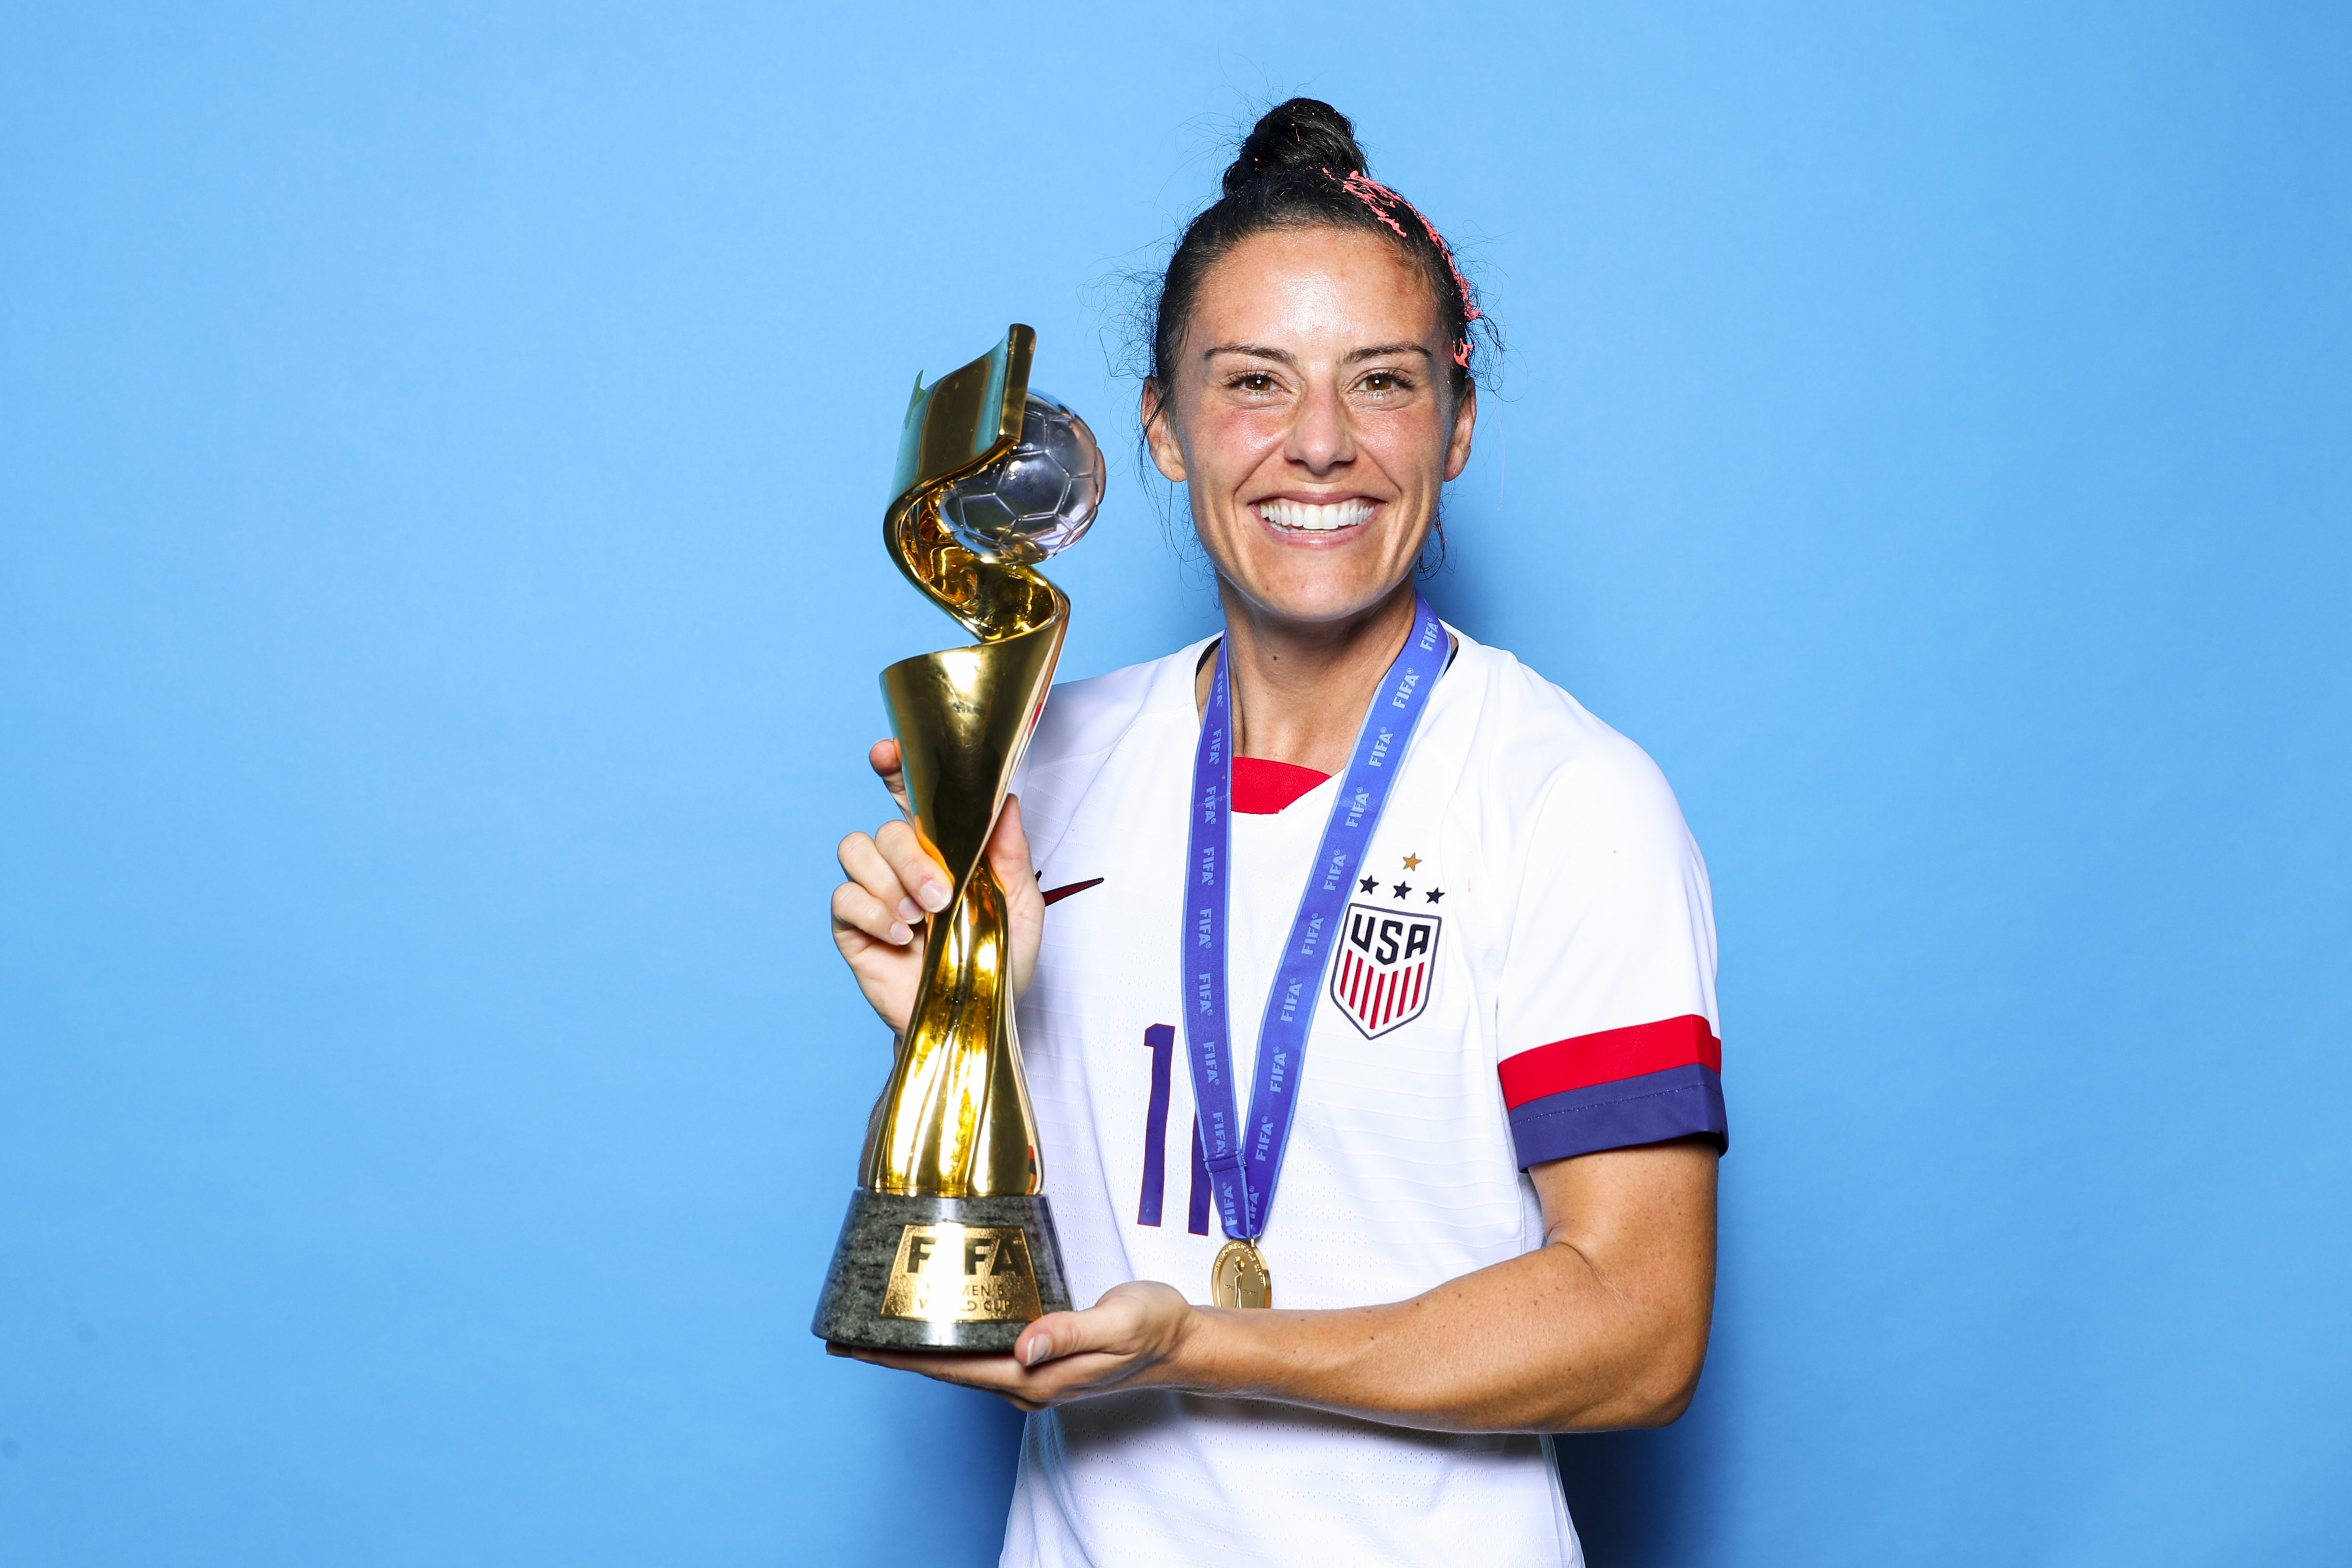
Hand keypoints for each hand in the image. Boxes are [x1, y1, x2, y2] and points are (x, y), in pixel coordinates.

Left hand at [828, 1281, 1202, 1411]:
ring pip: (961, 1362)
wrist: (1182, 1341)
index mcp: (1035, 1378)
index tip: (853, 1347)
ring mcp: (1031, 1374)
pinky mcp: (1038, 1358)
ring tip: (876, 1326)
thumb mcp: (1118, 1323)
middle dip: (894, 1354)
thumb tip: (1022, 1347)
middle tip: (844, 1333)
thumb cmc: (1152, 1327)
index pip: (951, 1369)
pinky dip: (950, 1338)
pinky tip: (938, 1322)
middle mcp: (1025, 1382)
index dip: (899, 1359)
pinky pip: (981, 1352)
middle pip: (945, 1369)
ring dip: (918, 1347)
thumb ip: (1069, 1333)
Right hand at [830, 738, 1045, 1035]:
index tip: (886, 753)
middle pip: (886, 828)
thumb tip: (1005, 799)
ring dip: (891, 882)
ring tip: (921, 919)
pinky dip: (874, 914)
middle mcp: (903, 864)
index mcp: (942, 848)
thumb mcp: (1022, 904)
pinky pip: (844, 898)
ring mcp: (875, 894)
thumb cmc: (1001, 959)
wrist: (977, 1016)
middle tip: (941, 897)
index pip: (910, 795)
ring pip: (856, 850)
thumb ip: (1011, 853)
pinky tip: (902, 939)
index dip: (894, 767)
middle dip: (912, 859)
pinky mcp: (853, 928)